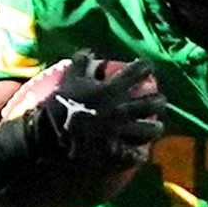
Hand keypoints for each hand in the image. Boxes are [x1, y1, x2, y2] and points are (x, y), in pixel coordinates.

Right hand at [28, 51, 166, 165]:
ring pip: (151, 129)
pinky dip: (139, 154)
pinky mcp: (116, 151)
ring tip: (153, 127)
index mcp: (111, 89)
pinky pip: (136, 155)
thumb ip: (80, 62)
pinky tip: (140, 153)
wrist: (49, 136)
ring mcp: (120, 132)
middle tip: (156, 101)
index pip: (139, 71)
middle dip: (158, 100)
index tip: (145, 68)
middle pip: (154, 102)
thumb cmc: (61, 106)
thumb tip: (88, 51)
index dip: (145, 67)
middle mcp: (121, 109)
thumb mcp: (68, 79)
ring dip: (154, 128)